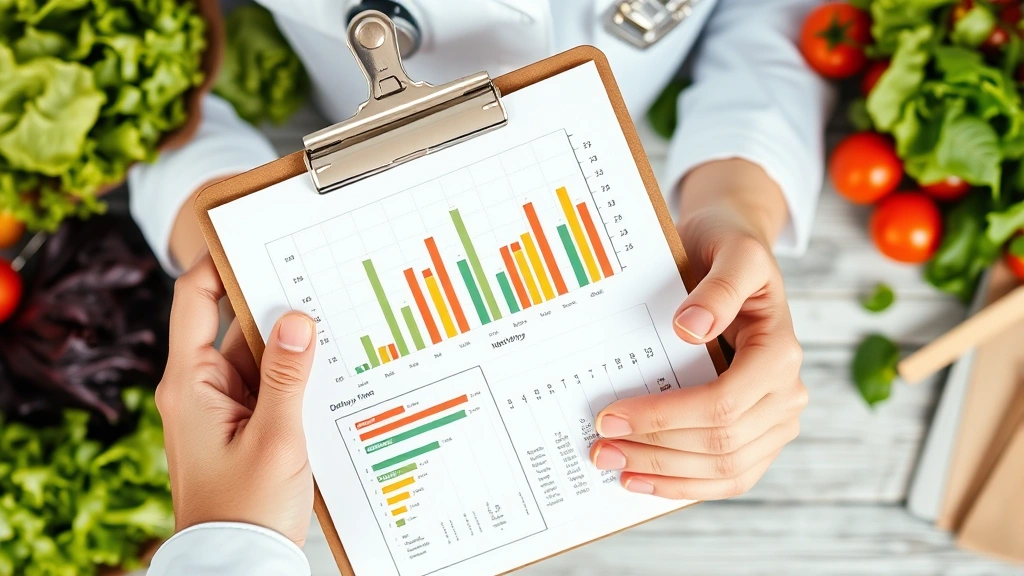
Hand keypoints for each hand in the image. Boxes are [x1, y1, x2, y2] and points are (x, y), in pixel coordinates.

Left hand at [156, 254, 316, 544]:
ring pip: (259, 356)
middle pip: (236, 325)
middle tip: (320, 280)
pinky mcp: (244, 426)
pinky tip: (330, 369)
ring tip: (336, 322)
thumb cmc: (246, 508)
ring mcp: (222, 408)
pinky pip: (269, 385)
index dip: (219, 264)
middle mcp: (201, 388)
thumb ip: (287, 374)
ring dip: (292, 346)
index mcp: (191, 383)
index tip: (257, 240)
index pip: (195, 301)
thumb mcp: (276, 437)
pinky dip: (294, 376)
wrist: (239, 563)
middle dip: (276, 306)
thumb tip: (297, 318)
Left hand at [589, 159, 807, 499]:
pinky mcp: (761, 436)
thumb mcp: (731, 252)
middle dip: (655, 450)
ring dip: (666, 475)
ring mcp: (777, 420)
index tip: (610, 416)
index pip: (722, 403)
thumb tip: (691, 328)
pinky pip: (729, 475)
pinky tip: (644, 480)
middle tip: (599, 448)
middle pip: (721, 443)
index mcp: (780, 353)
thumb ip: (719, 288)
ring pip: (726, 470)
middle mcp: (787, 393)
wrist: (737, 258)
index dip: (664, 417)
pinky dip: (687, 484)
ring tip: (614, 466)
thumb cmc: (729, 251)